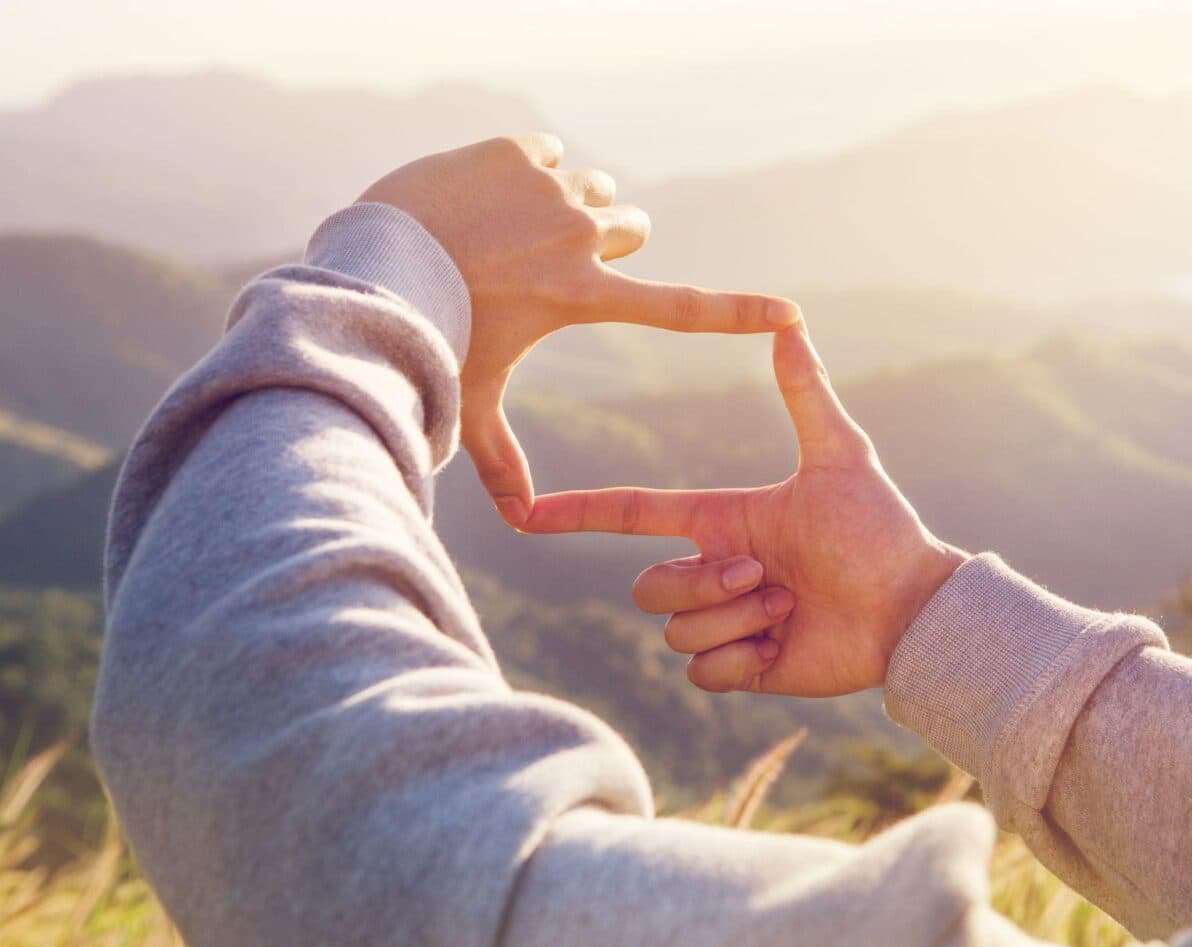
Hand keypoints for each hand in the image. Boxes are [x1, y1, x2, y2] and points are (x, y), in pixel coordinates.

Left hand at [359, 132, 799, 525]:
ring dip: (568, 204)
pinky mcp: (518, 151)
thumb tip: (522, 526)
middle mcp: (581, 236)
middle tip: (551, 262)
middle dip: (607, 241)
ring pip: (591, 185)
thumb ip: (500, 460)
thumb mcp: (471, 402)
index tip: (790, 313)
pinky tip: (483, 197)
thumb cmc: (427, 339)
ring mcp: (551, 188)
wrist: (375, 262)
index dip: (739, 313)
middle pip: (632, 226)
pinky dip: (525, 171)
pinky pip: (546, 151)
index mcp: (584, 297)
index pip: (681, 308)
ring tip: (510, 231)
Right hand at [519, 322, 967, 696]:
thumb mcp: (839, 456)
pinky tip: (783, 647)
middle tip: (767, 578)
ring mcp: (726, 623)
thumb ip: (806, 393)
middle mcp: (715, 571)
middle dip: (702, 585)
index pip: (632, 513)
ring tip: (788, 607)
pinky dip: (740, 660)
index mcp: (722, 522)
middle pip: (648, 586)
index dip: (578, 512)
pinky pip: (700, 673)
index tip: (523, 512)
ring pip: (675, 630)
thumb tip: (789, 321)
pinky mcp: (743, 668)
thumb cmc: (879, 530)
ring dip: (735, 620)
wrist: (911, 609)